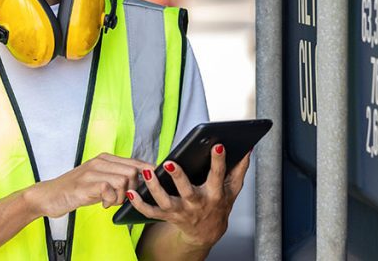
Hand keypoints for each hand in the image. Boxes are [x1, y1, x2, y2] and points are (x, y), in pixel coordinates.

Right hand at [27, 153, 151, 217]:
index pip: (134, 161)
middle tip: (120, 199)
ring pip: (123, 180)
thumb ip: (116, 178)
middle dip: (132, 189)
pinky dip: (110, 200)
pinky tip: (102, 204)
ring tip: (110, 202)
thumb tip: (141, 182)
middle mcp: (99, 162)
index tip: (154, 181)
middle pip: (132, 171)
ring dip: (121, 197)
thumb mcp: (99, 180)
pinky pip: (109, 189)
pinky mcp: (85, 184)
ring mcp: (92, 172)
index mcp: (105, 159)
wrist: (49, 196)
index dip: (147, 171)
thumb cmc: (76, 190)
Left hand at [126, 144, 250, 248]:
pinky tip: (130, 191)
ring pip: (165, 201)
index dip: (219, 161)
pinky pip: (150, 212)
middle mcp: (197, 203)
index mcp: (214, 194)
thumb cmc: (219, 205)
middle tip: (170, 163)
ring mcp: (180, 211)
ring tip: (146, 173)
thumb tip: (247, 149)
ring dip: (154, 188)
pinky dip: (139, 204)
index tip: (218, 145)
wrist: (207, 232)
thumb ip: (239, 169)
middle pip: (187, 191)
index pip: (217, 176)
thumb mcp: (233, 189)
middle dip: (178, 178)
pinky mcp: (167, 216)